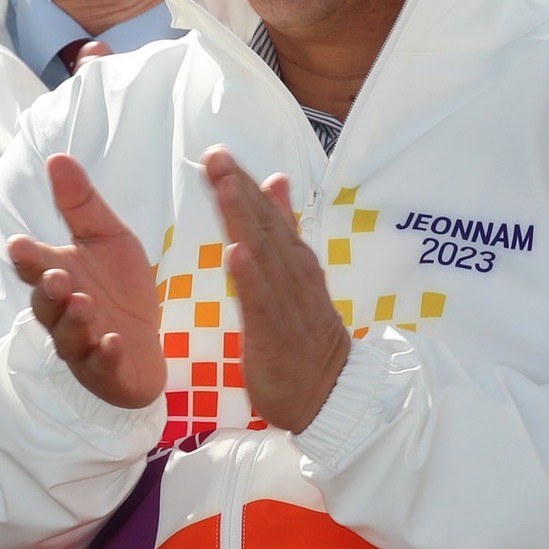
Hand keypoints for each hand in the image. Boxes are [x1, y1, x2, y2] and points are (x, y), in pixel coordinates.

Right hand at [8, 153, 162, 409]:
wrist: (146, 347)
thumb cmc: (119, 292)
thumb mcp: (108, 240)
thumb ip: (81, 205)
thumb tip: (57, 157)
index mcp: (60, 276)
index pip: (36, 265)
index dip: (28, 257)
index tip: (19, 244)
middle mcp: (64, 312)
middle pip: (46, 303)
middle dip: (48, 290)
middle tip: (55, 277)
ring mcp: (82, 344)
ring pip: (69, 334)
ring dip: (74, 319)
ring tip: (83, 303)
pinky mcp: (106, 371)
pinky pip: (101, 365)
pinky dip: (104, 355)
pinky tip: (111, 342)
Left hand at [204, 148, 350, 433]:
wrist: (332, 395)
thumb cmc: (306, 337)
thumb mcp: (296, 274)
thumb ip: (284, 229)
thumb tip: (275, 179)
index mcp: (294, 260)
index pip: (267, 214)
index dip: (244, 183)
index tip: (219, 153)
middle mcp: (293, 274)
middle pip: (264, 225)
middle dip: (239, 189)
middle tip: (215, 155)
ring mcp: (286, 303)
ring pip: (263, 254)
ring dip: (243, 218)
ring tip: (223, 186)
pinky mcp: (275, 334)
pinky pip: (262, 301)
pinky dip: (250, 276)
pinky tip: (235, 251)